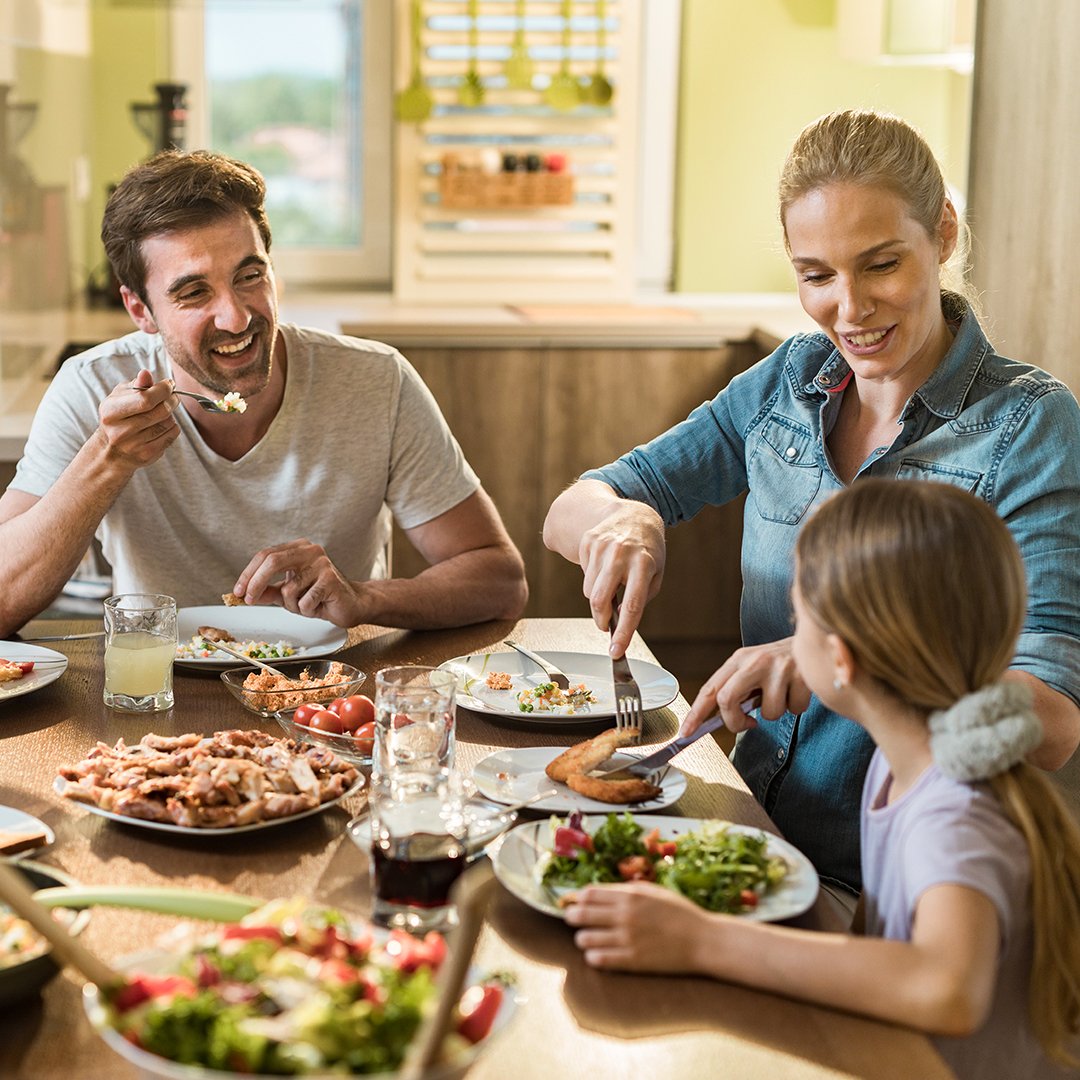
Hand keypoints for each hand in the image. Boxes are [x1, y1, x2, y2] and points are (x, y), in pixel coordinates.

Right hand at [94, 371, 179, 472]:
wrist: (110, 451)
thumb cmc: (118, 417)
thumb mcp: (120, 397)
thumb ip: (136, 385)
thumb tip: (146, 373)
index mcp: (110, 411)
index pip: (145, 399)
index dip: (163, 390)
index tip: (169, 384)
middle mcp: (120, 430)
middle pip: (160, 411)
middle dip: (171, 400)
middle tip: (173, 397)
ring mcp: (134, 445)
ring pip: (168, 423)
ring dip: (171, 414)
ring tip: (162, 412)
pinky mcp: (146, 455)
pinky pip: (171, 435)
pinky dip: (172, 427)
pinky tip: (163, 425)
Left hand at [233, 539, 360, 625]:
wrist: (352, 605)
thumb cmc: (321, 597)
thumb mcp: (288, 595)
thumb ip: (268, 592)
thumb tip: (244, 594)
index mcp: (298, 548)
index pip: (266, 555)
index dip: (248, 574)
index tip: (238, 591)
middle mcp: (310, 550)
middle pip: (272, 561)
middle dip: (256, 583)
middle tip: (248, 599)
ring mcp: (322, 563)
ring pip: (289, 589)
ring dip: (293, 605)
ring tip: (307, 605)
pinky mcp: (330, 579)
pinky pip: (304, 601)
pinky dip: (307, 610)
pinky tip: (319, 606)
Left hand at [564, 882, 713, 973]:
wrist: (702, 940)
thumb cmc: (678, 913)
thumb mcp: (653, 892)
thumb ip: (626, 891)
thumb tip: (599, 892)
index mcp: (630, 896)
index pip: (589, 894)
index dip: (579, 898)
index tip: (578, 902)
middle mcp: (625, 916)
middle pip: (581, 914)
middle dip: (572, 916)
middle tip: (573, 919)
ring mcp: (627, 939)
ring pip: (585, 939)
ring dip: (582, 938)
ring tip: (588, 939)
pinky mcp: (632, 961)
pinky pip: (598, 960)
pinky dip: (593, 956)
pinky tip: (597, 954)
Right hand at [577, 501, 665, 656]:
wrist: (634, 515)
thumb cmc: (648, 550)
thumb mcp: (656, 573)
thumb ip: (641, 597)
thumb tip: (621, 618)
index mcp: (644, 564)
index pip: (632, 605)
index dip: (623, 631)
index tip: (616, 650)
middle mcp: (622, 554)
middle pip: (601, 600)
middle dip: (601, 620)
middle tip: (606, 625)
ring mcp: (602, 546)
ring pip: (590, 591)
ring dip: (599, 597)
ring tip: (612, 584)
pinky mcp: (588, 542)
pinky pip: (585, 576)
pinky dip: (593, 580)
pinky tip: (605, 568)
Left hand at [680, 637, 810, 735]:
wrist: (816, 637)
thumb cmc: (780, 663)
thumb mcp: (753, 669)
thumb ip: (738, 689)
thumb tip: (721, 720)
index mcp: (738, 660)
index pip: (710, 689)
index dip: (695, 714)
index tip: (686, 733)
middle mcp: (755, 661)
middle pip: (727, 699)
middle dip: (735, 721)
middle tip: (747, 724)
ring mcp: (778, 667)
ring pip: (767, 712)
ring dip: (776, 712)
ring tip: (783, 695)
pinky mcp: (801, 675)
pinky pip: (794, 709)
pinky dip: (797, 707)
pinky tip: (798, 690)